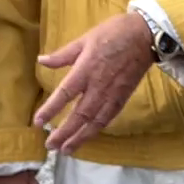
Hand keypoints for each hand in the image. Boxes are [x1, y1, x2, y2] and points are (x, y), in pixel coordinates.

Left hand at [33, 12, 156, 152]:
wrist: (145, 35)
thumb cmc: (113, 33)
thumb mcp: (85, 39)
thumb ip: (63, 55)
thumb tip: (41, 60)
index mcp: (86, 69)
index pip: (65, 93)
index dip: (51, 109)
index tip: (38, 122)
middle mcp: (98, 86)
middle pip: (80, 115)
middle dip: (64, 132)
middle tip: (50, 145)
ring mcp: (112, 94)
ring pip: (95, 121)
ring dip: (80, 137)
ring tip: (67, 149)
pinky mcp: (123, 97)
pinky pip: (109, 117)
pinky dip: (97, 129)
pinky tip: (88, 136)